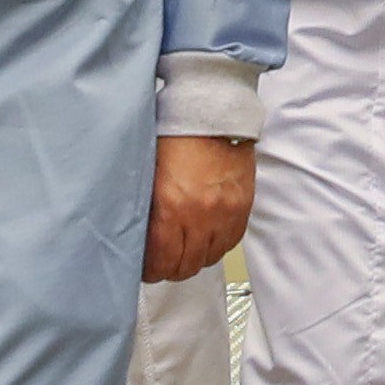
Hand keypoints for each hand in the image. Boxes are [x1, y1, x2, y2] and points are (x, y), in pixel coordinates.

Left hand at [146, 136, 256, 283]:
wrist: (210, 113)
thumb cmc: (175, 136)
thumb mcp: (148, 174)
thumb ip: (146, 210)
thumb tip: (141, 239)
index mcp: (171, 207)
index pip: (161, 261)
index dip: (151, 271)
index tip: (146, 269)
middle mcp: (201, 214)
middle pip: (187, 266)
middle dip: (171, 269)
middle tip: (163, 264)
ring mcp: (225, 212)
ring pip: (210, 258)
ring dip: (196, 259)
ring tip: (185, 251)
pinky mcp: (243, 205)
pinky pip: (232, 242)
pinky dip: (218, 246)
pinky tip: (207, 239)